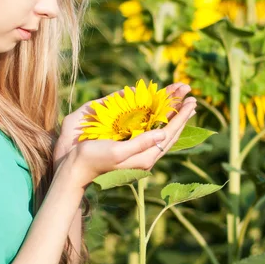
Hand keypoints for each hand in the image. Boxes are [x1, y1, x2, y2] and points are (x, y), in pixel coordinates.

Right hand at [54, 82, 195, 171]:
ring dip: (168, 110)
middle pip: (166, 128)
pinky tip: (155, 105)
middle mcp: (141, 149)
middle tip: (190, 95)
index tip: (191, 103)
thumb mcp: (118, 152)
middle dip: (179, 111)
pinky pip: (142, 124)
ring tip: (178, 95)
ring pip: (157, 125)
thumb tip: (164, 133)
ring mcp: (132, 144)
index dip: (181, 117)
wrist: (73, 167)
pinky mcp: (122, 139)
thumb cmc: (93, 160)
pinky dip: (151, 113)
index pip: (168, 133)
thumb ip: (141, 143)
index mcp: (144, 156)